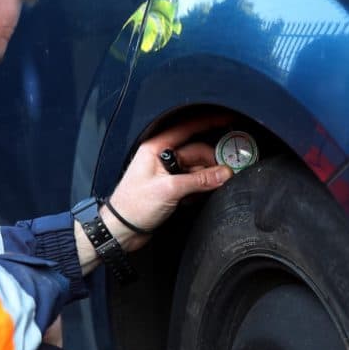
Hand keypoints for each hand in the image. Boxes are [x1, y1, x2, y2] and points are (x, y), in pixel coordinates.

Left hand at [104, 118, 233, 252]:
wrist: (122, 230)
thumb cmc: (133, 206)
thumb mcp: (170, 190)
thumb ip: (199, 180)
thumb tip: (223, 174)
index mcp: (156, 149)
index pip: (186, 129)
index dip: (207, 123)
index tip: (226, 119)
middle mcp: (161, 158)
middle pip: (195, 152)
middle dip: (211, 162)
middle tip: (226, 174)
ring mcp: (166, 173)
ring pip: (195, 169)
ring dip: (206, 178)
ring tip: (213, 188)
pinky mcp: (170, 188)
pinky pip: (192, 182)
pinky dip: (199, 188)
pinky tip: (198, 196)